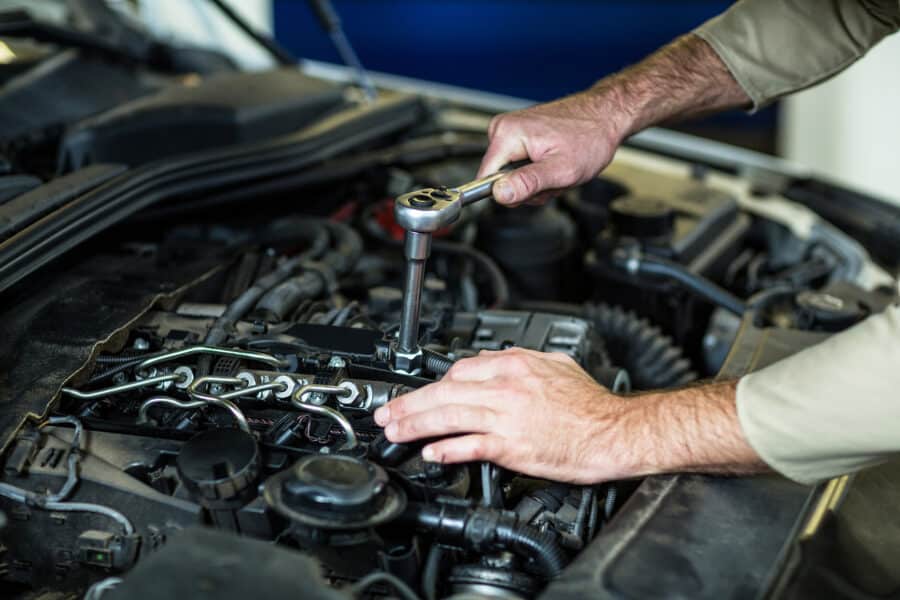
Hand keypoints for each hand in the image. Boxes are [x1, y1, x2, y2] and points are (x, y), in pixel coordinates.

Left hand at [373, 347, 638, 483]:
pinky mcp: (512, 445)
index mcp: (515, 365)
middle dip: (410, 403)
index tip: (420, 394)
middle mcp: (506, 387)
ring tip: (395, 432)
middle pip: (444, 392)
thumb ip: (520, 362)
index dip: (434, 385)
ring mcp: (506, 416)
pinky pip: (470, 446)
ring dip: (415, 424)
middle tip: (387, 413)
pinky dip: (446, 449)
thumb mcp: (555, 365)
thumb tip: (494, 361)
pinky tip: (431, 453)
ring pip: (448, 416)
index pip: (460, 370)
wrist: (614, 431)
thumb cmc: (590, 404)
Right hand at [477, 90, 631, 206]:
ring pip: (512, 176)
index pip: (485, 179)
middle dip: (529, 187)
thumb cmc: (590, 138)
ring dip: (537, 181)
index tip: (533, 189)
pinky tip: (554, 162)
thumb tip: (499, 194)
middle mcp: (503, 128)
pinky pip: (519, 166)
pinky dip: (539, 171)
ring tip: (557, 168)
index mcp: (507, 134)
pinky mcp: (519, 135)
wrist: (605, 117)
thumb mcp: (561, 170)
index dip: (509, 193)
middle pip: (500, 179)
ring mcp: (511, 130)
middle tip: (554, 177)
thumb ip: (528, 183)